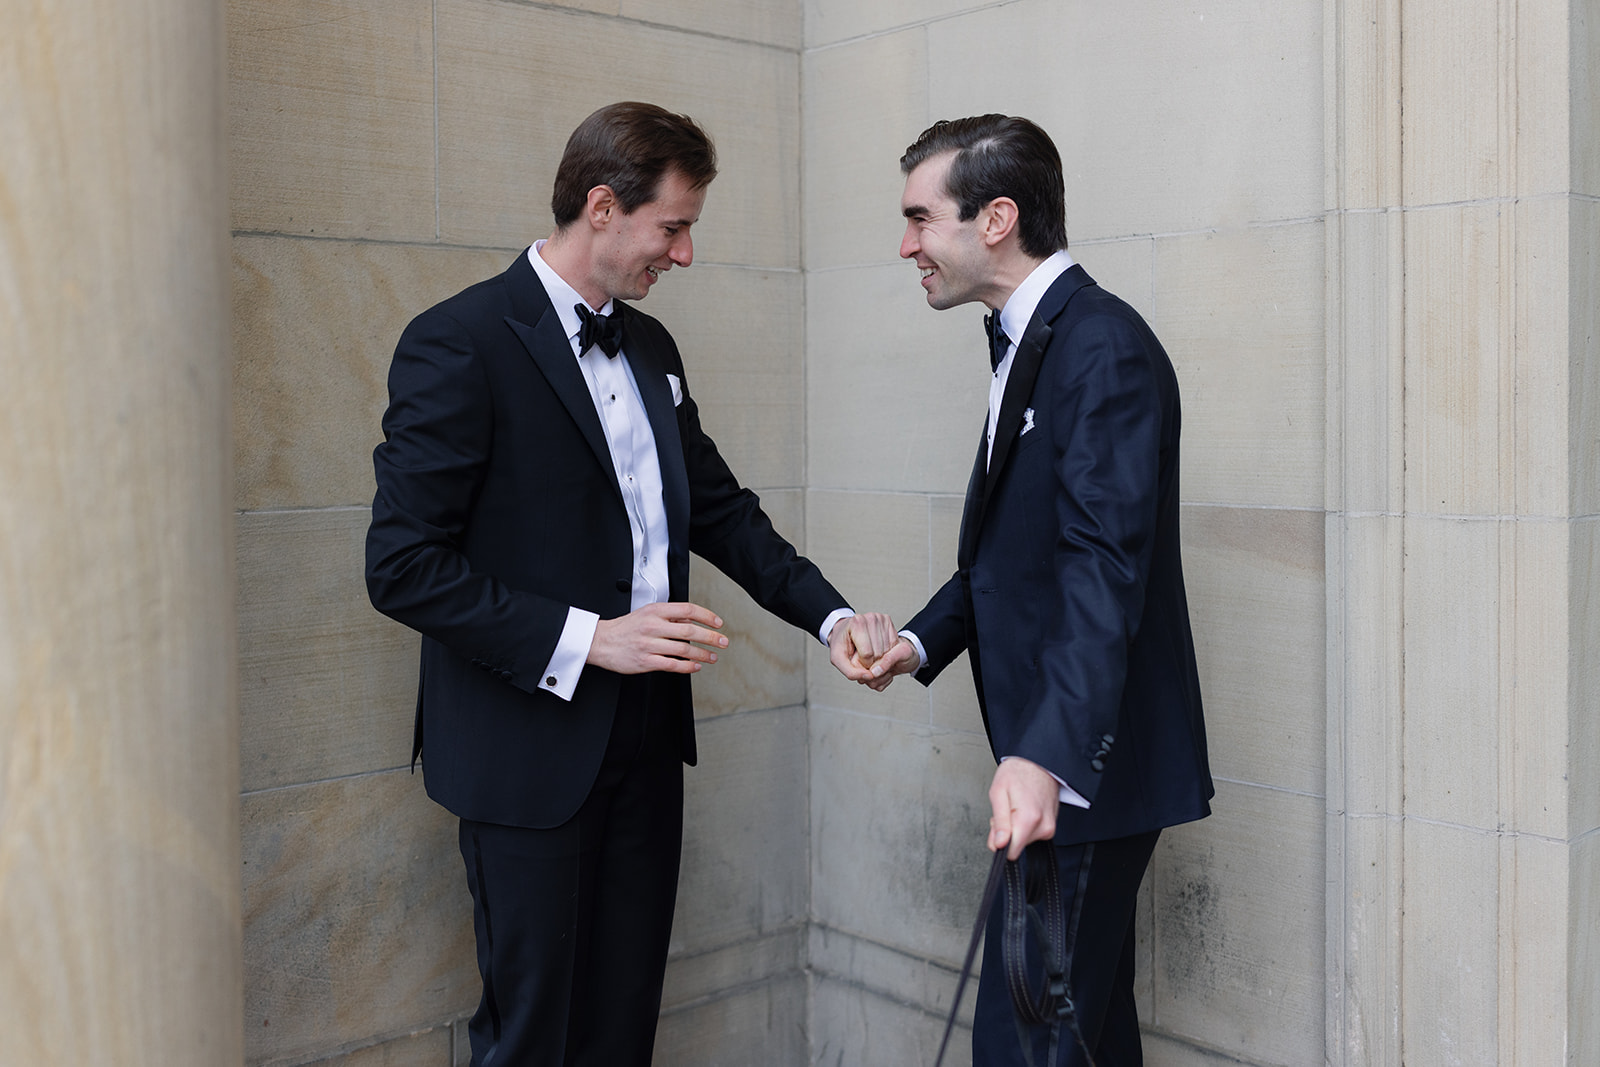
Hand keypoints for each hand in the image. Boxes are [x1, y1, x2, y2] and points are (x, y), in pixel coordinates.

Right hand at [587, 601, 726, 674]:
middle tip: (723, 642)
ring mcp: (649, 644)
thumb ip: (670, 617)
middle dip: (711, 637)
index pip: (688, 609)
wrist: (600, 642)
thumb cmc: (625, 628)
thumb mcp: (647, 614)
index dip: (706, 616)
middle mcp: (653, 626)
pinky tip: (696, 666)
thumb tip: (693, 621)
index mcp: (655, 611)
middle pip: (690, 630)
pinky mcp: (645, 661)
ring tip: (713, 657)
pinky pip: (672, 664)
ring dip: (703, 654)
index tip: (718, 623)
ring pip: (684, 649)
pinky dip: (688, 666)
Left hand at [828, 612, 896, 682]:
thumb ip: (850, 672)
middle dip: (872, 662)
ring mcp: (881, 618)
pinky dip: (886, 651)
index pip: (867, 653)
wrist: (844, 630)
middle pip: (879, 652)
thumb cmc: (841, 643)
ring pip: (888, 650)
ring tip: (868, 654)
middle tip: (863, 658)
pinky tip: (876, 648)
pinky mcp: (888, 621)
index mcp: (856, 623)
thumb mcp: (838, 660)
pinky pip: (893, 644)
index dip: (863, 663)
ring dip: (879, 658)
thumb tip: (869, 676)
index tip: (857, 660)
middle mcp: (870, 618)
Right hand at [862, 637, 920, 691]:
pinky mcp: (873, 678)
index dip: (871, 668)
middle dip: (879, 674)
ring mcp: (868, 669)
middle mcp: (864, 658)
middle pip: (862, 676)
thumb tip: (874, 671)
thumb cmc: (906, 651)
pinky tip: (889, 672)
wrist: (911, 657)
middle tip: (888, 665)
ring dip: (884, 678)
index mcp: (867, 647)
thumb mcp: (902, 652)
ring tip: (890, 667)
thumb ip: (888, 659)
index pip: (857, 665)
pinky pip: (876, 686)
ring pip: (870, 683)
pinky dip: (886, 682)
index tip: (882, 663)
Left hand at [987, 757, 1058, 859]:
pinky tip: (1024, 808)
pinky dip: (1024, 825)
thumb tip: (999, 844)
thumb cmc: (1017, 772)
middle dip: (1007, 831)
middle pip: (1017, 845)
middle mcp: (1043, 826)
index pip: (1011, 851)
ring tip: (1016, 805)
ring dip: (1015, 826)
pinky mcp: (1051, 827)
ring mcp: (1050, 827)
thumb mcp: (998, 793)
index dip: (999, 841)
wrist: (1038, 762)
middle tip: (1006, 809)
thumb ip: (999, 823)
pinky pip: (1032, 834)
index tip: (997, 827)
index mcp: (1028, 819)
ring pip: (1023, 840)